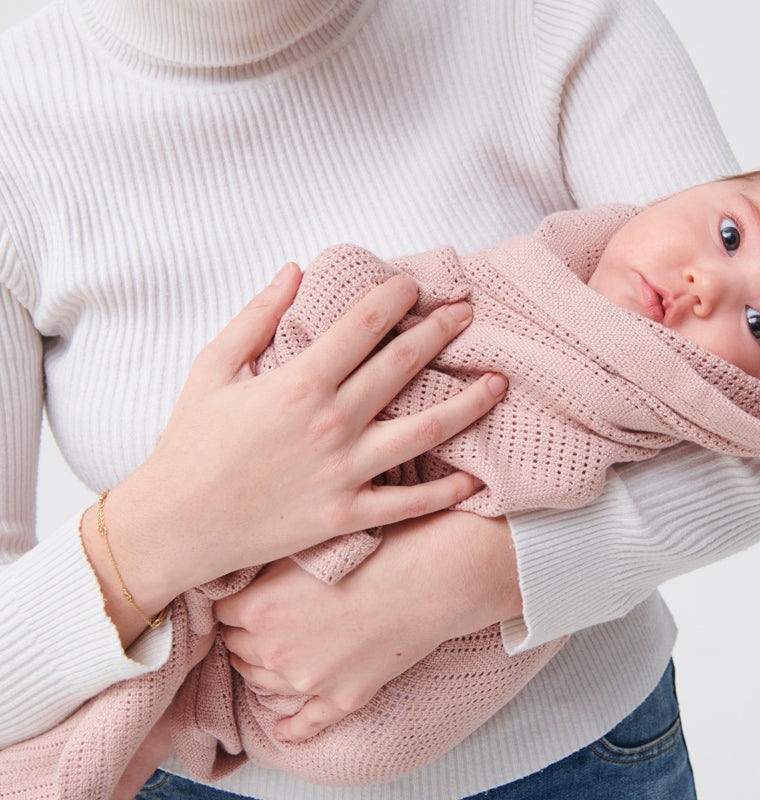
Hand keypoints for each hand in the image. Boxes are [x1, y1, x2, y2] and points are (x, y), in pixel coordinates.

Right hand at [81, 264, 505, 646]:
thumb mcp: (213, 368)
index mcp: (300, 382)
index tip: (416, 286)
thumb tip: (293, 271)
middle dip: (440, 333)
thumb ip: (256, 317)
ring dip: (468, 404)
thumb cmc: (189, 444)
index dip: (395, 298)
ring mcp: (344, 471)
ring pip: (424, 431)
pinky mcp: (347, 514)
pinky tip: (475, 478)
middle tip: (467, 314)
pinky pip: (409, 503)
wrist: (176, 524)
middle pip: (403, 366)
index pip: (363, 326)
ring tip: (499, 383)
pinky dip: (446, 491)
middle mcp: (331, 423)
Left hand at [214, 511, 521, 741]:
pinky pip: (306, 723)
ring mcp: (309, 679)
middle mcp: (274, 649)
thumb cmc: (376, 549)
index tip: (245, 597)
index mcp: (258, 608)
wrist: (430, 577)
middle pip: (238, 648)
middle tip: (262, 621)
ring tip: (277, 654)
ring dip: (264, 669)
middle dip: (246, 635)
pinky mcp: (342, 697)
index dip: (235, 603)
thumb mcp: (310, 546)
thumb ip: (269, 569)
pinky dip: (291, 727)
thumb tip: (247, 576)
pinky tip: (283, 728)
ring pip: (264, 682)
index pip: (222, 614)